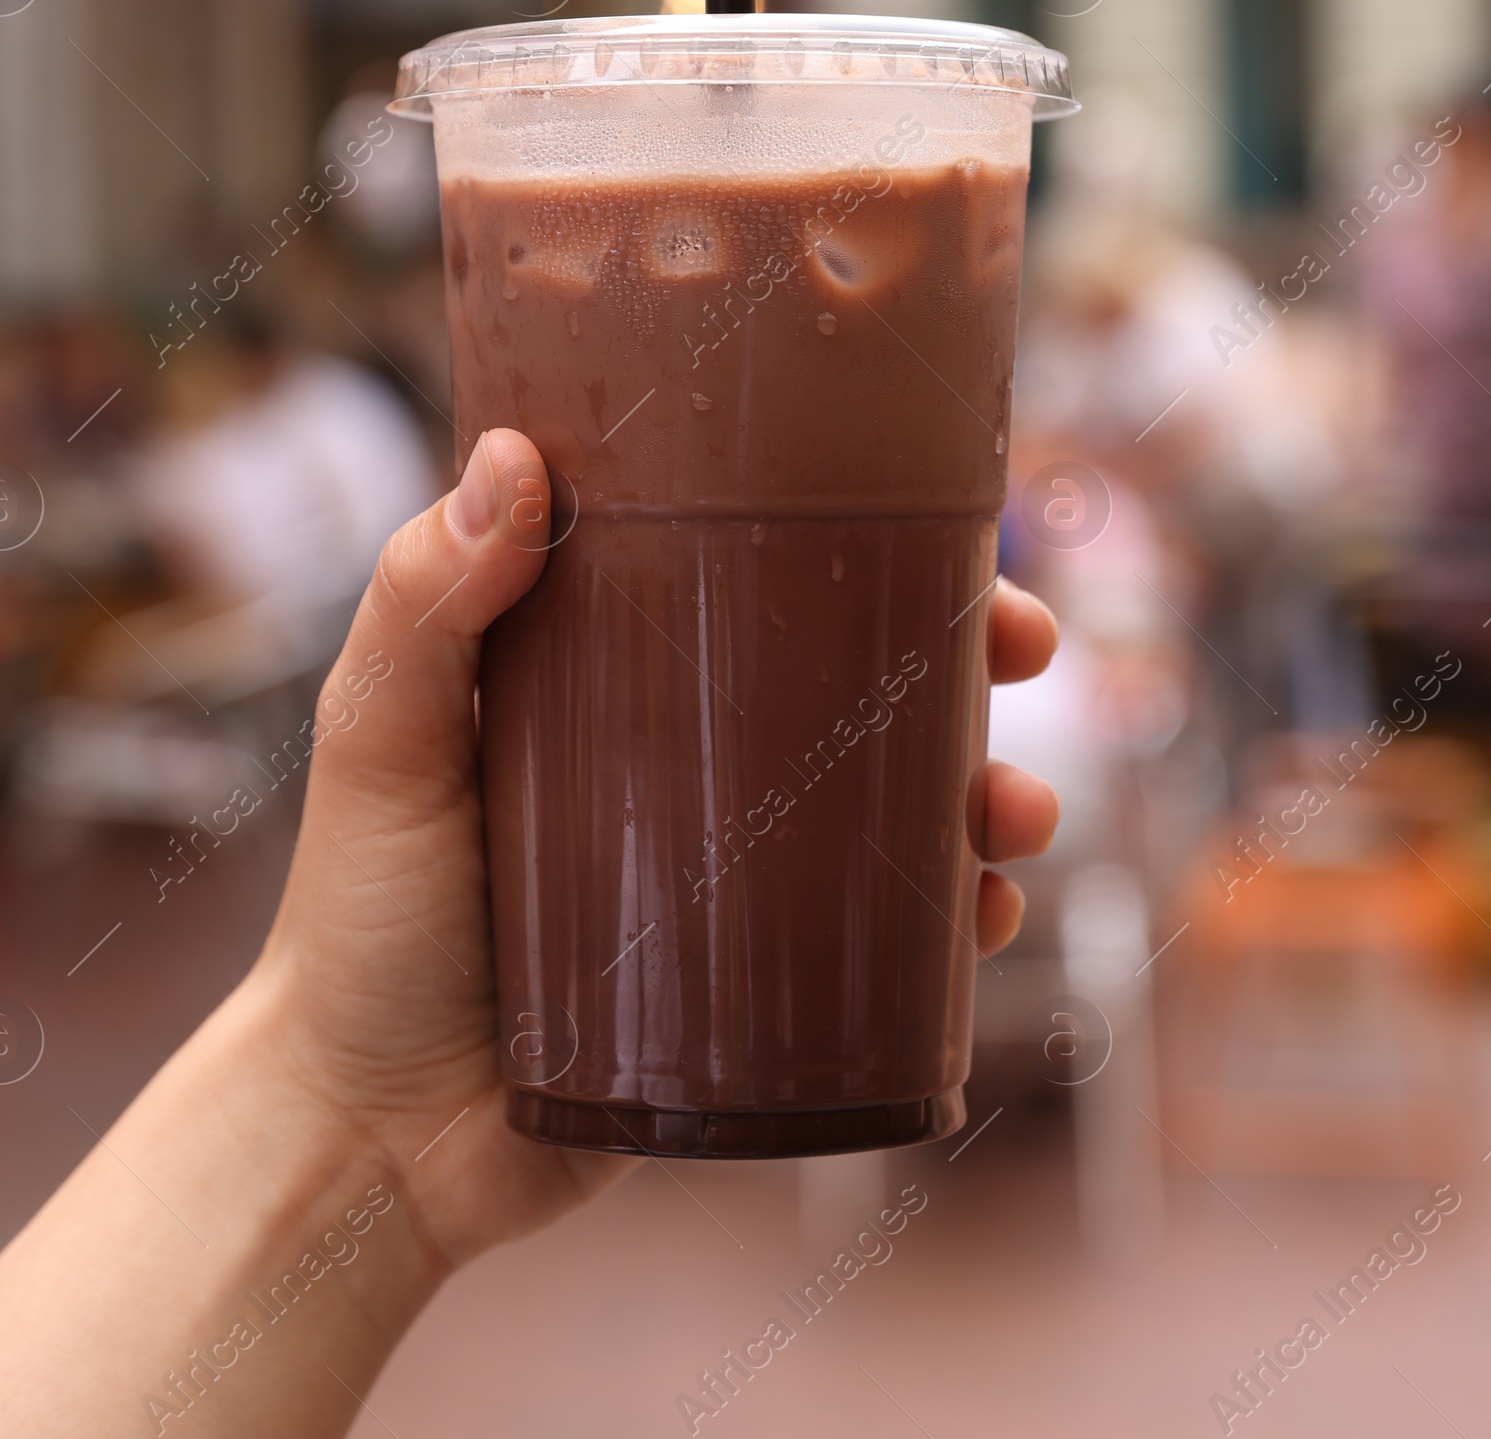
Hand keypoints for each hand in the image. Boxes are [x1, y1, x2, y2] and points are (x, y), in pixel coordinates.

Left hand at [252, 430, 1060, 1275]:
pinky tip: (986, 918)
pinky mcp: (760, 983)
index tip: (941, 512)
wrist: (368, 1141)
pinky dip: (955, 920)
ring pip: (896, 805)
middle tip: (1028, 650)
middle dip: (967, 654)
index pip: (755, 569)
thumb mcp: (381, 741)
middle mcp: (690, 756)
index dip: (858, 534)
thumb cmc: (356, 922)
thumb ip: (421, 603)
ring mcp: (733, 870)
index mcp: (615, 670)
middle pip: (858, 678)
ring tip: (1015, 814)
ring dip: (986, 789)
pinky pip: (886, 940)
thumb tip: (512, 457)